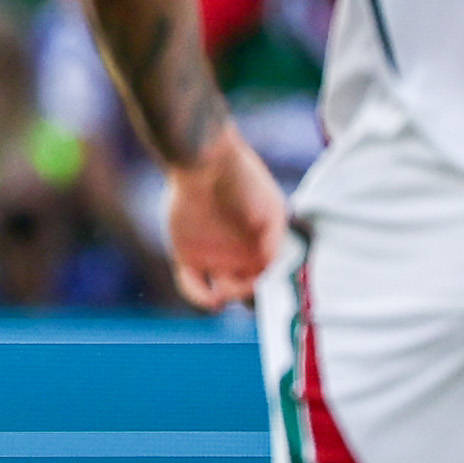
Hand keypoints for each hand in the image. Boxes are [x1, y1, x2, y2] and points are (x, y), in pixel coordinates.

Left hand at [157, 129, 286, 316]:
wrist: (204, 163)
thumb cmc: (243, 182)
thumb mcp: (269, 208)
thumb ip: (274, 240)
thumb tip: (272, 268)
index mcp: (264, 245)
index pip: (273, 278)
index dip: (276, 290)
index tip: (275, 293)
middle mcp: (241, 255)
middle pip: (249, 289)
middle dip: (252, 298)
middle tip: (250, 294)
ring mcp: (215, 257)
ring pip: (224, 292)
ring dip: (229, 297)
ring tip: (228, 291)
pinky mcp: (187, 256)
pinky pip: (192, 285)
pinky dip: (200, 297)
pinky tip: (212, 299)